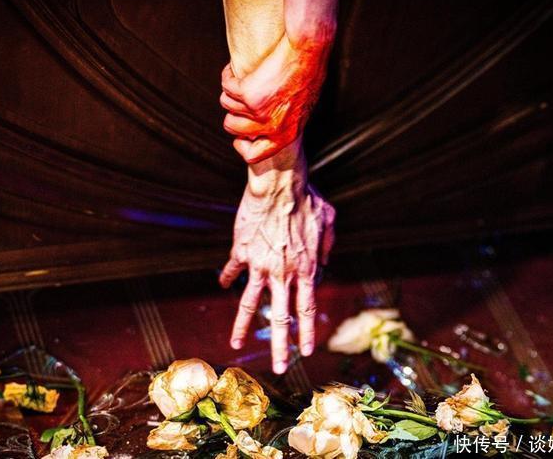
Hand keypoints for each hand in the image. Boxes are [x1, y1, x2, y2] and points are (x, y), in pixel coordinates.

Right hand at [218, 142, 334, 373]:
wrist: (279, 184)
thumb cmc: (307, 199)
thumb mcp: (329, 222)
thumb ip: (327, 247)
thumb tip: (323, 265)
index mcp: (306, 268)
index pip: (307, 309)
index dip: (306, 333)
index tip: (305, 353)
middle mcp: (283, 273)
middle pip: (281, 318)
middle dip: (281, 346)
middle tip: (281, 368)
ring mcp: (260, 265)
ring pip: (250, 304)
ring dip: (243, 326)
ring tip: (236, 345)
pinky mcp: (242, 252)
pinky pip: (232, 270)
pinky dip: (228, 278)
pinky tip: (223, 285)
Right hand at [220, 34, 331, 163]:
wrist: (307, 51)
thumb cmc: (307, 74)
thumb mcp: (300, 107)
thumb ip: (282, 121)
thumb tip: (259, 127)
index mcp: (286, 135)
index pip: (253, 155)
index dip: (242, 143)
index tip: (242, 131)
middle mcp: (271, 127)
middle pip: (232, 127)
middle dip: (233, 111)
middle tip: (240, 96)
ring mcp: (259, 112)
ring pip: (227, 104)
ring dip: (231, 91)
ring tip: (242, 79)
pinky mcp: (248, 94)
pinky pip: (226, 87)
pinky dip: (228, 76)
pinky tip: (236, 70)